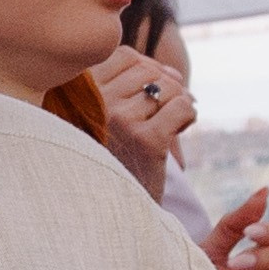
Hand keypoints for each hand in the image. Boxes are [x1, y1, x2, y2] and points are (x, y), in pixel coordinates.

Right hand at [94, 42, 197, 197]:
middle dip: (166, 86)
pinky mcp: (147, 141)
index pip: (124, 56)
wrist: (105, 213)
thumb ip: (129, 88)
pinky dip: (189, 115)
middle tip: (167, 112)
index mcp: (80, 94)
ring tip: (170, 125)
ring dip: (178, 102)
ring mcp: (120, 120)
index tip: (153, 93)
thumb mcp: (104, 120)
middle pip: (148, 70)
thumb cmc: (108, 162)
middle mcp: (95, 103)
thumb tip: (174, 72)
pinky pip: (182, 107)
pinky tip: (179, 131)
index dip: (147, 67)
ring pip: (168, 88)